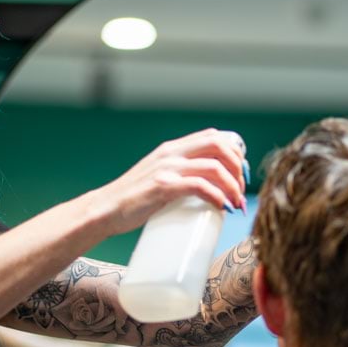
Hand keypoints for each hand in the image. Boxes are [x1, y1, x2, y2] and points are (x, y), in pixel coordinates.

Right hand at [89, 129, 247, 236]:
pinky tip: (222, 207)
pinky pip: (200, 186)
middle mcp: (171, 153)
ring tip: (236, 203)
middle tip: (241, 189)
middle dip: (238, 166)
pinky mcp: (163, 186)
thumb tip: (206, 189)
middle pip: (219, 145)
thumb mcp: (158, 176)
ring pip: (214, 167)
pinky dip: (217, 196)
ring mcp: (167, 168)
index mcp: (172, 148)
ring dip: (233, 185)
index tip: (240, 175)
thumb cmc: (132, 199)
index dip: (234, 153)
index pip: (213, 136)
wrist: (105, 210)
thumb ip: (177, 175)